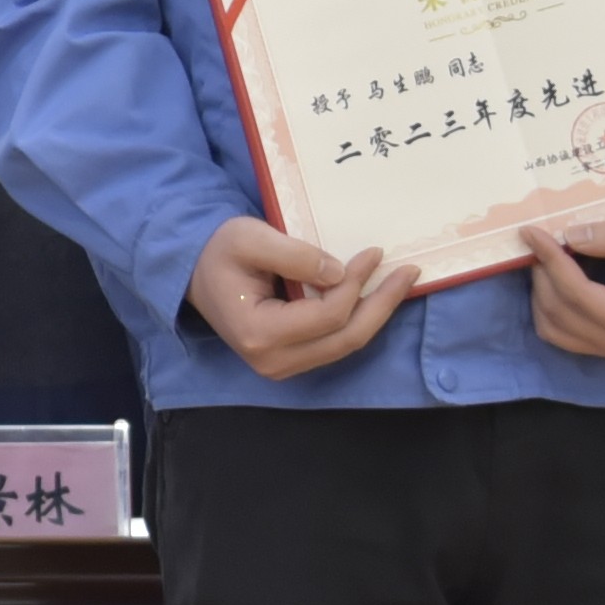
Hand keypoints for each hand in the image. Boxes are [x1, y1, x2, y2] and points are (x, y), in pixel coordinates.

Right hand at [189, 217, 405, 380]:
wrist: (194, 273)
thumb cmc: (218, 251)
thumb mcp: (249, 238)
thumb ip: (294, 254)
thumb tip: (340, 272)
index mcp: (260, 334)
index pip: (328, 315)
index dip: (356, 283)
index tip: (373, 252)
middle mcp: (274, 361)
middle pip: (346, 339)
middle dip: (383, 305)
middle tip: (410, 272)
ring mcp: (283, 366)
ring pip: (346, 345)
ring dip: (377, 314)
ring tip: (401, 283)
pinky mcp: (292, 360)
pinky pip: (336, 343)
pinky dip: (360, 319)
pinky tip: (376, 296)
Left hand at [526, 217, 604, 365]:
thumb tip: (570, 235)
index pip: (577, 295)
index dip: (549, 261)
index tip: (531, 232)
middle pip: (560, 317)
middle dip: (542, 277)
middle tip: (540, 240)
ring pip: (559, 332)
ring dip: (545, 296)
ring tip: (549, 258)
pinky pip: (574, 336)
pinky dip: (558, 308)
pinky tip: (564, 278)